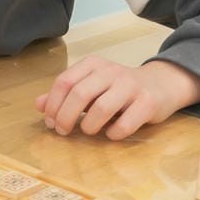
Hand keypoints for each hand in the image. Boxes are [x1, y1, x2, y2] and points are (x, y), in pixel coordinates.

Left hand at [34, 58, 199, 139]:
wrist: (160, 85)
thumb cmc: (118, 89)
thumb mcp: (90, 86)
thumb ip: (65, 95)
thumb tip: (39, 105)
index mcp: (93, 65)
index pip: (64, 82)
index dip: (53, 105)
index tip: (50, 122)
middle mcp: (111, 71)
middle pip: (79, 94)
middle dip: (66, 117)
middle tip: (63, 131)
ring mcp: (131, 86)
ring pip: (102, 108)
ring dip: (89, 125)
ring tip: (88, 131)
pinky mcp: (148, 102)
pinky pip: (126, 123)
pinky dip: (113, 133)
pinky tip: (110, 134)